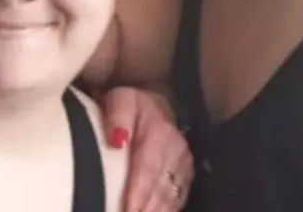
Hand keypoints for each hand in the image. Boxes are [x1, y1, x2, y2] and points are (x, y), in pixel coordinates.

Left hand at [102, 86, 193, 210]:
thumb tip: (116, 141)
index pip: (147, 169)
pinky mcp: (186, 175)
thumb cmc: (132, 107)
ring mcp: (183, 164)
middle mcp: (175, 149)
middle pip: (159, 188)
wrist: (155, 105)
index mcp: (158, 130)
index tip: (127, 210)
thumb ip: (117, 116)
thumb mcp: (120, 100)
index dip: (137, 194)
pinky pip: (177, 199)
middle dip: (144, 208)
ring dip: (156, 211)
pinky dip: (166, 209)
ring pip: (169, 197)